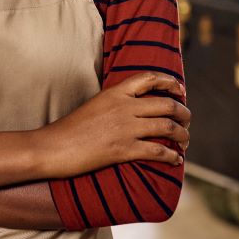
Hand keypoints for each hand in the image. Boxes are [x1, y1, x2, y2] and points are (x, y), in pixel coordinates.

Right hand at [34, 72, 189, 177]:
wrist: (51, 147)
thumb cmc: (69, 129)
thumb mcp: (94, 105)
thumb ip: (114, 103)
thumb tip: (131, 108)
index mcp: (115, 92)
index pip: (150, 78)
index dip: (170, 82)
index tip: (180, 89)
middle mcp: (124, 107)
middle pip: (166, 104)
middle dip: (183, 113)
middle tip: (187, 120)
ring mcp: (125, 128)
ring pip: (167, 127)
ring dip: (182, 135)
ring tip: (185, 141)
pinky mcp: (123, 149)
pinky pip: (157, 151)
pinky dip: (171, 156)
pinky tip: (176, 160)